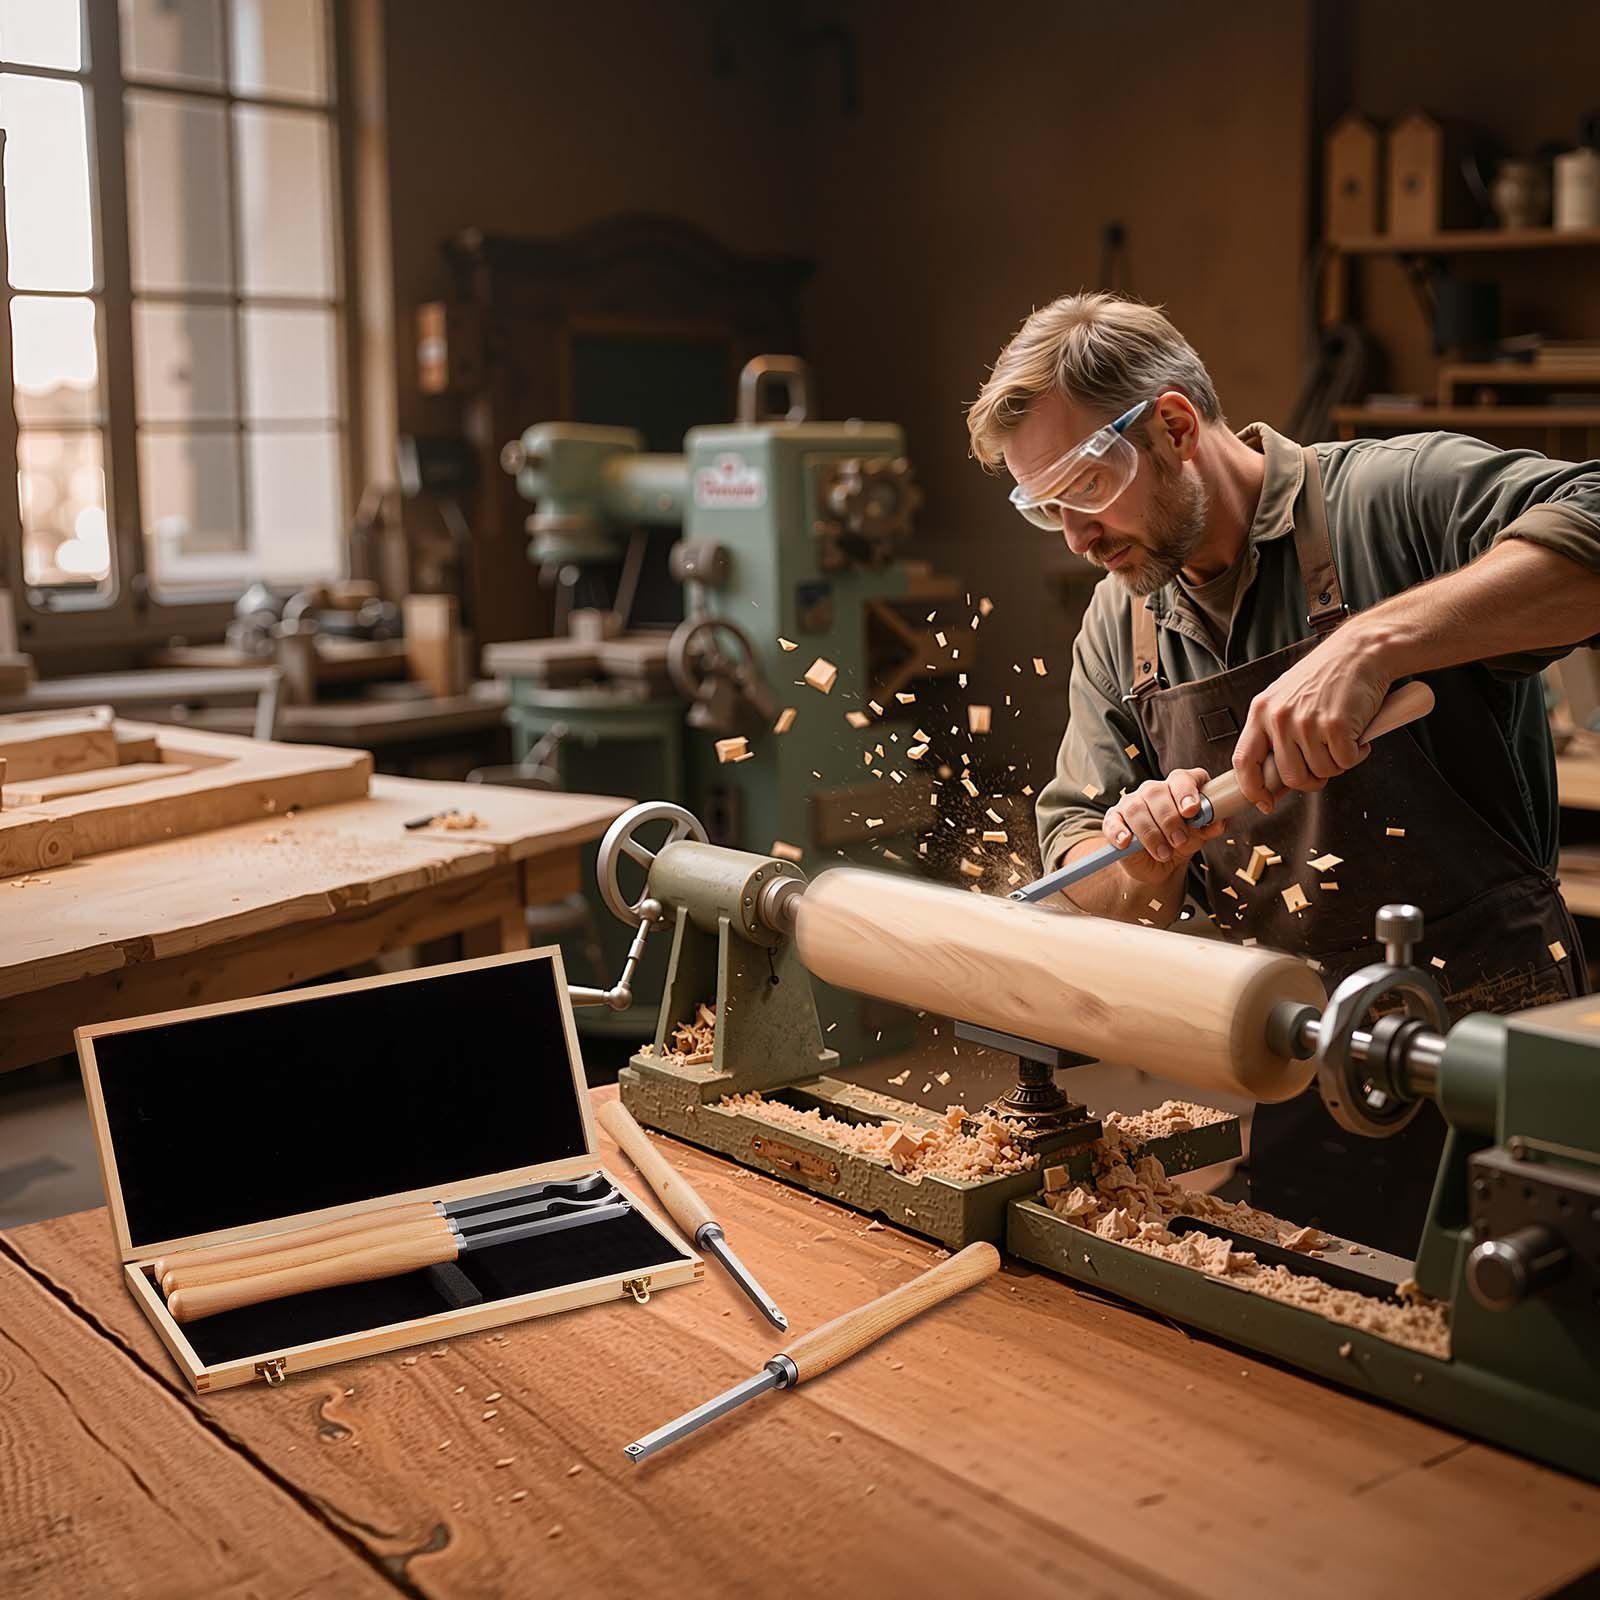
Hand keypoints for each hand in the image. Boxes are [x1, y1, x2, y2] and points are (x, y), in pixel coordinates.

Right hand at [1103, 766, 1226, 883]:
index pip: (1181, 778)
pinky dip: (1119, 832)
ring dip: (1151, 833)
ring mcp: (1130, 803)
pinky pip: (1113, 822)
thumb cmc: (1179, 843)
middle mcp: (1152, 790)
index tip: (1191, 810)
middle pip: (1157, 792)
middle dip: (1170, 819)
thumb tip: (1219, 821)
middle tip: (1179, 840)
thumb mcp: (1198, 837)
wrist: (1156, 865)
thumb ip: (1210, 827)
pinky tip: (1127, 842)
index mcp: (1177, 788)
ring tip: (1163, 853)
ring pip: (1136, 809)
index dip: (1187, 790)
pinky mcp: (1114, 819)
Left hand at [1231, 629, 1390, 811]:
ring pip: (1322, 772)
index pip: (1243, 762)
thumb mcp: (1286, 698)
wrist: (1362, 650)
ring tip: (1342, 738)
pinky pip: (1346, 762)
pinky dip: (1357, 754)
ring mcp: (1307, 722)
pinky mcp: (1336, 726)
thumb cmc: (1327, 676)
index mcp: (1261, 711)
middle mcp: (1280, 718)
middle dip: (1311, 780)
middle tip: (1326, 763)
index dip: (1252, 789)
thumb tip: (1273, 780)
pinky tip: (1358, 733)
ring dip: (1337, 763)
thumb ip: (1274, 734)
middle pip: (1290, 777)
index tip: (1264, 802)